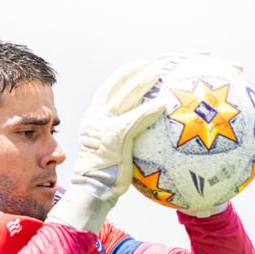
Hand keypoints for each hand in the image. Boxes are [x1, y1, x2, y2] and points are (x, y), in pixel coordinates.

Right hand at [74, 59, 168, 198]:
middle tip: (151, 63)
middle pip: (117, 88)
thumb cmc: (105, 176)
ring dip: (142, 81)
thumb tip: (144, 136)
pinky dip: (148, 110)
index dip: (123, 75)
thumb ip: (124, 138)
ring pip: (125, 97)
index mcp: (93, 119)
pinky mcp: (114, 136)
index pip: (108, 90)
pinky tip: (163, 103)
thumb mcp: (111, 152)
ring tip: (159, 71)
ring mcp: (104, 126)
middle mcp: (96, 118)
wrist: (91, 190)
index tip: (137, 65)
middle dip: (134, 72)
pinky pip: (135, 119)